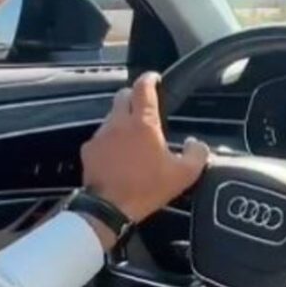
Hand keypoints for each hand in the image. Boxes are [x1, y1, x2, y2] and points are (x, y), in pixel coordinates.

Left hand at [80, 72, 208, 246]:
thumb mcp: (184, 174)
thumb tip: (196, 143)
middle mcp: (119, 122)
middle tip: (144, 107)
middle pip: (123, 96)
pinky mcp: (88, 150)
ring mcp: (101, 135)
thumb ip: (196, 154)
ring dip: (121, 120)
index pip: (143, 87)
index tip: (154, 78)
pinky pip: (101, 137)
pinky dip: (110, 140)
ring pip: (111, 116)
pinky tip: (117, 154)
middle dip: (134, 96)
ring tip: (132, 136)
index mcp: (143, 122)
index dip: (149, 78)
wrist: (109, 209)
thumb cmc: (148, 188)